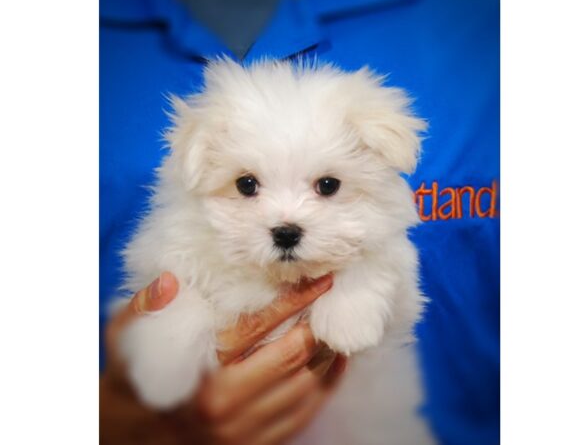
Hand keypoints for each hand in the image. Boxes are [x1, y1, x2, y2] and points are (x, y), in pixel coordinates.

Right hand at [100, 272, 345, 444]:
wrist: (134, 436)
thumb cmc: (134, 382)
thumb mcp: (122, 342)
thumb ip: (143, 309)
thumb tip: (170, 282)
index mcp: (200, 374)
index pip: (258, 327)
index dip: (294, 299)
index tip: (318, 280)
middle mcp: (228, 406)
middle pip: (292, 356)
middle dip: (318, 324)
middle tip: (333, 299)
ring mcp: (246, 431)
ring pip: (307, 386)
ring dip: (328, 352)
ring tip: (338, 324)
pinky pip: (306, 414)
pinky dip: (327, 384)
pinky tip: (334, 361)